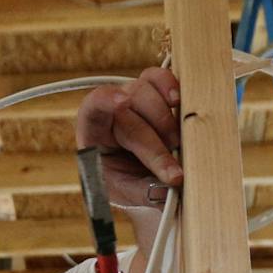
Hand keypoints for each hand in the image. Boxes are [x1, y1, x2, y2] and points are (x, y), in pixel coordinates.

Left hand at [74, 66, 183, 210]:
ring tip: (175, 146)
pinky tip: (178, 102)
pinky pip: (162, 79)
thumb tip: (166, 189)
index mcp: (94, 130)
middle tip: (173, 172)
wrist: (142, 181)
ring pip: (147, 89)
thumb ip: (143, 192)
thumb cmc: (128, 183)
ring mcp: (135, 97)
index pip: (94, 105)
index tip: (123, 102)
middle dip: (155, 142)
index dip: (107, 100)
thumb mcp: (128, 193)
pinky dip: (171, 87)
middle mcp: (113, 108)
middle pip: (131, 107)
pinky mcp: (157, 93)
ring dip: (166, 120)